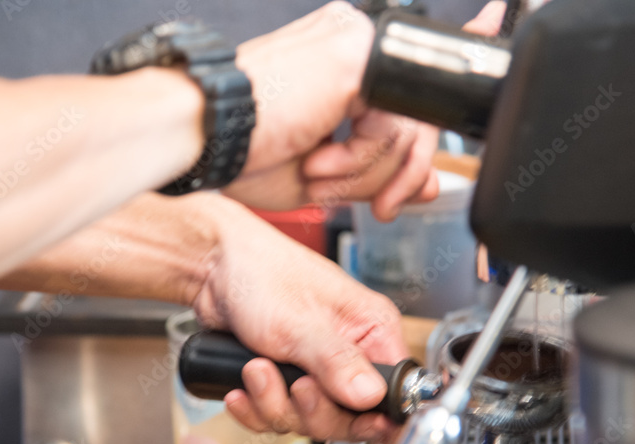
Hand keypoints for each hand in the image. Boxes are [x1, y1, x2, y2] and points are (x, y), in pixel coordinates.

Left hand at [192, 196, 407, 442]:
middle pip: (348, 417)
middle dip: (312, 410)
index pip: (392, 390)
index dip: (376, 416)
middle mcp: (349, 353)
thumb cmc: (260, 273)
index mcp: (371, 331)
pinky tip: (240, 391)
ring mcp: (315, 370)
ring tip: (256, 371)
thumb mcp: (300, 322)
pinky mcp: (285, 379)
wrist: (212, 267)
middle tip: (294, 387)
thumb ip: (337, 362)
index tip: (357, 425)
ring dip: (274, 404)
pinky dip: (255, 408)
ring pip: (308, 419)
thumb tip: (371, 396)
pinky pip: (278, 415)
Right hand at [227, 2, 439, 220]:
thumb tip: (430, 185)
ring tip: (317, 177)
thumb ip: (380, 173)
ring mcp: (357, 45)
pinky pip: (390, 126)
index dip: (413, 148)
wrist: (204, 136)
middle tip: (381, 208)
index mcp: (342, 63)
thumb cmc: (243, 150)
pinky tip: (317, 161)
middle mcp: (353, 44)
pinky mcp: (357, 60)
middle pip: (417, 117)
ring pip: (408, 127)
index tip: (402, 180)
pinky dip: (357, 162)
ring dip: (365, 176)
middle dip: (399, 177)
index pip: (405, 101)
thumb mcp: (327, 175)